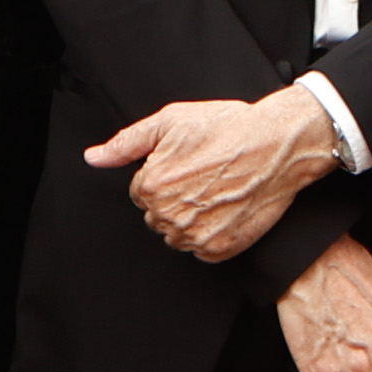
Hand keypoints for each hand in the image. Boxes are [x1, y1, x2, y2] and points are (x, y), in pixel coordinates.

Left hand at [90, 89, 339, 266]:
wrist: (278, 144)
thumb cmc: (229, 128)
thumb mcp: (170, 121)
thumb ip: (126, 143)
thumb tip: (94, 157)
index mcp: (151, 185)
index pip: (141, 191)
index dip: (165, 174)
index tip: (189, 164)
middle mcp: (169, 215)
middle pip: (157, 215)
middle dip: (175, 198)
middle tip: (205, 175)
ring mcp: (194, 235)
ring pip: (177, 234)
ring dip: (191, 218)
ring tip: (217, 190)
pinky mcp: (219, 249)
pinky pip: (202, 249)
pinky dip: (212, 233)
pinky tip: (227, 207)